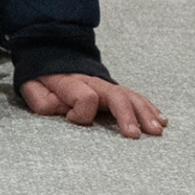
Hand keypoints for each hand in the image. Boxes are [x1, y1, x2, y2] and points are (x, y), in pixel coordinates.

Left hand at [18, 72, 169, 137]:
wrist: (51, 58)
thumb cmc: (43, 80)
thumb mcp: (34, 90)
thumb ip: (43, 101)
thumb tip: (62, 110)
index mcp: (72, 82)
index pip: (84, 98)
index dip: (78, 113)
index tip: (68, 118)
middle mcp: (94, 82)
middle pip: (116, 96)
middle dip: (127, 115)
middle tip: (135, 136)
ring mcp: (107, 86)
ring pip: (130, 96)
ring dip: (145, 113)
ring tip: (157, 130)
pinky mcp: (115, 90)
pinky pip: (135, 97)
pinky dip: (149, 108)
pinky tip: (161, 119)